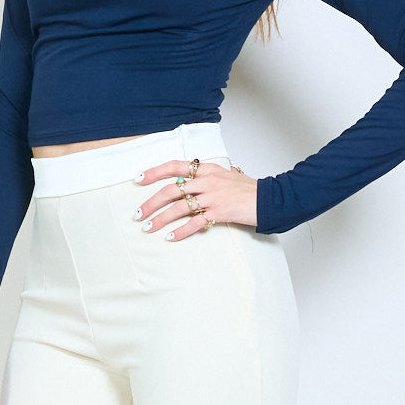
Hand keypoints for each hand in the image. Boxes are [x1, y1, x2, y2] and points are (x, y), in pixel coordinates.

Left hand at [133, 159, 256, 241]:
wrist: (268, 199)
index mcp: (206, 169)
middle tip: (137, 214)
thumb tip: (193, 177)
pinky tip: (170, 237)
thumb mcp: (226, 174)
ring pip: (178, 208)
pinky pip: (194, 223)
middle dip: (150, 203)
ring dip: (160, 219)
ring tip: (147, 228)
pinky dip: (180, 231)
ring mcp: (212, 196)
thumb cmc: (247, 188)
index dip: (154, 172)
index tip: (138, 179)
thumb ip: (208, 176)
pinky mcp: (218, 212)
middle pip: (171, 190)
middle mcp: (206, 181)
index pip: (174, 166)